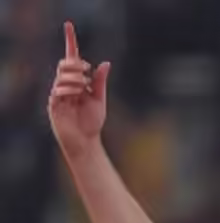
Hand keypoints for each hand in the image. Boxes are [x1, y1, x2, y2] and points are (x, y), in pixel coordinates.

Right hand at [47, 22, 110, 157]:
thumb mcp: (99, 99)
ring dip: (75, 78)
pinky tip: (77, 94)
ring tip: (84, 87)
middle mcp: (66, 85)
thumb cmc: (92, 121)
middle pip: (65, 64)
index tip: (69, 25)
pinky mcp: (54, 104)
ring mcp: (58, 94)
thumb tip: (105, 63)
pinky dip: (70, 88)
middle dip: (76, 64)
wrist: (86, 141)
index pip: (72, 57)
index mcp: (77, 81)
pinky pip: (58, 89)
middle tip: (88, 71)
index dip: (70, 41)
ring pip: (62, 75)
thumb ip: (100, 82)